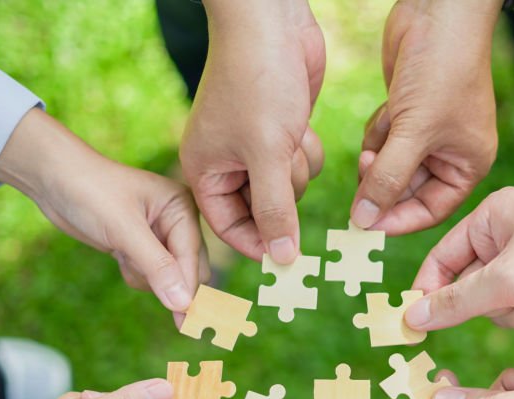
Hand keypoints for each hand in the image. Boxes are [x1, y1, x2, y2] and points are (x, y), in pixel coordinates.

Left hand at [0, 109, 207, 324]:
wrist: (53, 177)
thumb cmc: (91, 193)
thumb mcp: (124, 230)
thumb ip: (157, 267)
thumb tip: (183, 304)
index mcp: (183, 208)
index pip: (192, 258)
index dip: (187, 288)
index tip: (187, 322)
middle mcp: (177, 222)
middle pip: (189, 271)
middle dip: (167, 283)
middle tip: (153, 292)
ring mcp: (159, 235)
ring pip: (169, 278)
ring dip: (146, 278)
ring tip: (121, 254)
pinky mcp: (141, 246)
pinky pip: (150, 275)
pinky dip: (134, 273)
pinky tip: (117, 255)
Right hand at [180, 0, 324, 262]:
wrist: (273, 23)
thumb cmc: (259, 83)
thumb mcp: (268, 154)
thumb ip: (276, 210)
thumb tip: (283, 259)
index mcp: (206, 170)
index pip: (228, 226)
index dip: (257, 242)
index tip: (286, 254)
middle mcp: (227, 162)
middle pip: (263, 210)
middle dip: (282, 192)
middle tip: (284, 162)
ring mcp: (255, 147)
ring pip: (288, 188)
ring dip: (298, 169)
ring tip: (290, 136)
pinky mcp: (281, 132)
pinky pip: (302, 164)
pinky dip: (308, 151)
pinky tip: (301, 125)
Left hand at [351, 0, 499, 233]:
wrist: (438, 13)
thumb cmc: (442, 71)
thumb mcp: (413, 132)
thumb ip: (387, 179)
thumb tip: (364, 220)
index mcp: (468, 164)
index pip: (430, 210)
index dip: (398, 219)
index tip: (366, 223)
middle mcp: (450, 153)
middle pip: (406, 189)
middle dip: (383, 181)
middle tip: (364, 172)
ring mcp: (427, 132)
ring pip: (390, 165)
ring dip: (379, 154)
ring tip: (380, 135)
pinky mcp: (407, 113)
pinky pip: (384, 140)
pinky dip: (378, 132)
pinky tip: (386, 112)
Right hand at [406, 187, 513, 338]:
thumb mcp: (507, 279)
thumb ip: (457, 301)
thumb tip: (413, 316)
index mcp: (492, 219)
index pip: (441, 259)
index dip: (429, 291)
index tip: (415, 323)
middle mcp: (509, 242)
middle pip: (472, 294)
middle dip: (500, 305)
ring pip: (504, 315)